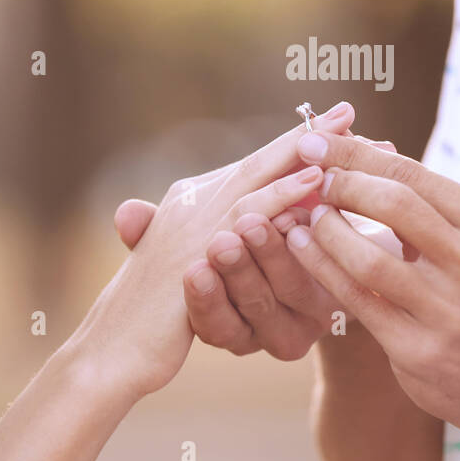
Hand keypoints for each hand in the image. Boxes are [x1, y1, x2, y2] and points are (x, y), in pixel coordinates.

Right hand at [73, 101, 357, 402]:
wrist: (111, 350)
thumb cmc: (148, 315)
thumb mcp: (189, 270)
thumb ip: (219, 243)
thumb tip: (252, 227)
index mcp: (192, 202)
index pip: (253, 166)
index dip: (294, 144)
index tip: (337, 123)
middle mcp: (191, 203)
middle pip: (258, 161)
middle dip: (306, 136)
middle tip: (348, 110)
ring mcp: (191, 225)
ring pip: (254, 181)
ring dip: (298, 157)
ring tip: (339, 136)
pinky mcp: (193, 252)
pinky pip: (244, 218)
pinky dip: (278, 197)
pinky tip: (312, 187)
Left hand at [280, 131, 459, 441]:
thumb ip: (430, 204)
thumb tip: (360, 151)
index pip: (414, 175)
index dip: (357, 154)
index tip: (316, 139)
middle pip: (394, 204)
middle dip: (342, 183)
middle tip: (311, 179)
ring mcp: (450, 311)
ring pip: (368, 257)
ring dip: (327, 230)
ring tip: (306, 216)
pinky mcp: (419, 350)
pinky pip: (356, 299)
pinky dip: (320, 268)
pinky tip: (301, 249)